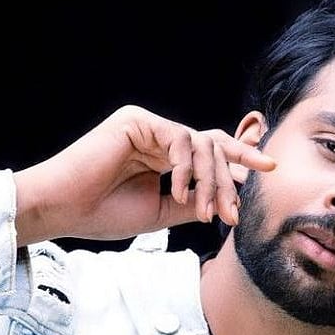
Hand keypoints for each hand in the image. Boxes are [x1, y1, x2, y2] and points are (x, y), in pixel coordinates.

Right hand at [13, 104, 274, 244]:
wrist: (65, 211)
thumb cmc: (104, 214)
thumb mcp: (162, 213)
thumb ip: (196, 202)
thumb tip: (230, 202)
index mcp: (162, 157)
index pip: (209, 152)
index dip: (239, 159)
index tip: (269, 170)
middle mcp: (157, 137)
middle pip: (211, 148)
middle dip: (227, 181)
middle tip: (231, 213)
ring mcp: (147, 126)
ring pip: (199, 145)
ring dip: (207, 181)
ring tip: (201, 211)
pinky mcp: (136, 120)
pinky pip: (179, 138)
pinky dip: (185, 167)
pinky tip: (179, 192)